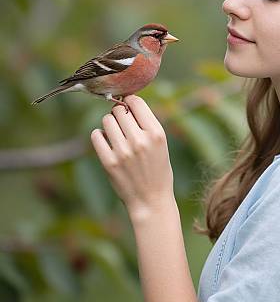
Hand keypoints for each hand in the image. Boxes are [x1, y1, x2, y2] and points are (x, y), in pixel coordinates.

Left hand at [90, 95, 174, 219]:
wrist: (151, 200)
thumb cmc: (157, 169)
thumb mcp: (161, 143)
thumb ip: (146, 124)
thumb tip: (126, 103)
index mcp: (156, 133)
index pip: (136, 102)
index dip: (130, 102)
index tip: (129, 107)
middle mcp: (140, 140)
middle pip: (119, 110)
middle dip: (119, 113)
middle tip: (123, 123)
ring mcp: (123, 151)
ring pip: (107, 120)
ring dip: (110, 123)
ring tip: (116, 133)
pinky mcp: (109, 162)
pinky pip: (96, 135)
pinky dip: (100, 135)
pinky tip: (107, 142)